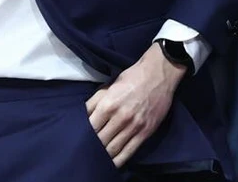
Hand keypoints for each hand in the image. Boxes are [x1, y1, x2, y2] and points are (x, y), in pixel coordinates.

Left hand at [85, 43, 184, 167]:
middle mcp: (120, 117)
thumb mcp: (108, 86)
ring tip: (96, 159)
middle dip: (92, 146)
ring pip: (114, 148)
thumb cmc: (131, 78)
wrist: (158, 75)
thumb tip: (82, 116)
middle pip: (100, 140)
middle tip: (86, 150)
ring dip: (104, 155)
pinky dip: (119, 159)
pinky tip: (112, 163)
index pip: (90, 126)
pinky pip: (130, 151)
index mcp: (108, 104)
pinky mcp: (145, 132)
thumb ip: (94, 102)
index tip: (79, 138)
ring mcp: (134, 126)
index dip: (83, 134)